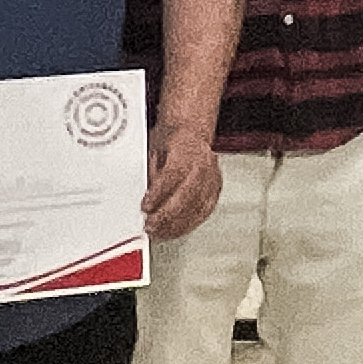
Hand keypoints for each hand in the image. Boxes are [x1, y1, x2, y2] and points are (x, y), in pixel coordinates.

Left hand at [142, 119, 224, 239]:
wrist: (192, 131)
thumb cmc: (172, 139)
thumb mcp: (154, 149)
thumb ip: (151, 174)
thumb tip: (145, 199)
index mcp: (186, 148)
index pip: (173, 175)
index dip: (158, 194)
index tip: (145, 206)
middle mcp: (204, 163)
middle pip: (187, 195)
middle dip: (166, 215)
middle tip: (151, 225)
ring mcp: (213, 177)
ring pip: (198, 207)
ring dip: (177, 224)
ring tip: (160, 232)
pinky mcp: (216, 189)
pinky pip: (205, 211)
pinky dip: (189, 223)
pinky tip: (176, 229)